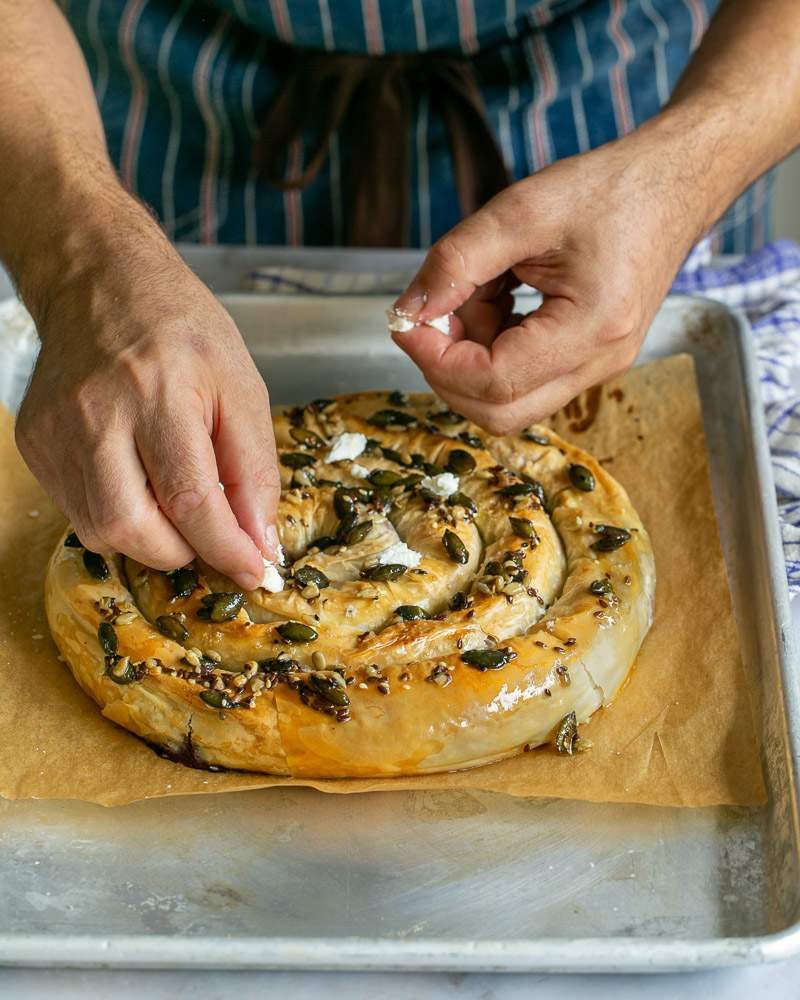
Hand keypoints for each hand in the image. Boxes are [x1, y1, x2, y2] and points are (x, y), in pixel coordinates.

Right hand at [15, 207, 279, 589]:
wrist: (101, 284)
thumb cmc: (183, 331)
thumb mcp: (242, 389)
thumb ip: (255, 471)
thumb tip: (261, 543)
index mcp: (160, 391)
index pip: (191, 498)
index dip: (227, 549)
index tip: (254, 572)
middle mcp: (97, 414)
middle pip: (134, 528)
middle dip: (182, 552)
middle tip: (209, 536)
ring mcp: (57, 432)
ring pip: (101, 531)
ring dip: (151, 540)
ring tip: (174, 502)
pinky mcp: (35, 443)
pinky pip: (78, 513)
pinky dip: (119, 518)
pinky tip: (139, 484)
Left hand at [391, 128, 704, 433]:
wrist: (672, 184)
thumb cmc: (609, 189)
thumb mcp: (521, 210)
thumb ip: (456, 262)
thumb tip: (407, 311)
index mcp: (591, 329)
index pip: (493, 381)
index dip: (436, 358)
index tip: (406, 319)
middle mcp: (599, 364)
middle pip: (499, 412)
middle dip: (449, 370)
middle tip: (432, 315)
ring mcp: (597, 369)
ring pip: (508, 399)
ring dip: (472, 355)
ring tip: (480, 288)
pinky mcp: (587, 360)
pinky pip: (524, 378)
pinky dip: (492, 347)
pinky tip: (498, 296)